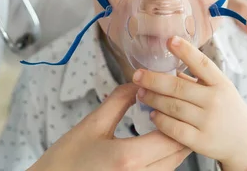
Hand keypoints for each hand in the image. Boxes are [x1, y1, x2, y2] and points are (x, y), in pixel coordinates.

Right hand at [29, 83, 190, 170]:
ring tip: (168, 123)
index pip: (170, 136)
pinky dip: (164, 158)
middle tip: (177, 108)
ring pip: (171, 166)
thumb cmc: (65, 160)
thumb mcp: (92, 124)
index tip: (173, 100)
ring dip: (174, 145)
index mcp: (128, 158)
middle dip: (181, 129)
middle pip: (177, 154)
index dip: (177, 116)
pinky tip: (156, 143)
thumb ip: (118, 101)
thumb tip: (138, 84)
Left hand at [133, 37, 246, 170]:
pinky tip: (153, 114)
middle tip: (137, 75)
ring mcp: (209, 122)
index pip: (202, 63)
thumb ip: (196, 78)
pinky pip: (174, 129)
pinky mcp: (201, 142)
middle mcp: (216, 101)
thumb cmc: (227, 108)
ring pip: (173, 107)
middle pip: (178, 86)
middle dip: (153, 79)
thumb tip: (166, 68)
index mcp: (221, 83)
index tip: (169, 40)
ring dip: (153, 99)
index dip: (185, 51)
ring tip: (141, 93)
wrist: (244, 142)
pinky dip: (160, 120)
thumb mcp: (219, 88)